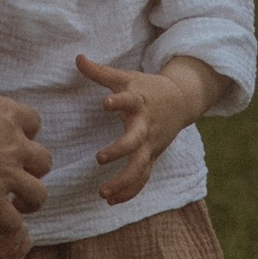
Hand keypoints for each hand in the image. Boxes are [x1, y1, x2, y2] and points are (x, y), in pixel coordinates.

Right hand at [0, 71, 48, 232]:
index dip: (25, 132)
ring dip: (29, 200)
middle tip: (16, 172)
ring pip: (39, 194)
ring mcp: (7, 176)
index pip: (34, 122)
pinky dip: (5, 225)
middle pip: (44, 160)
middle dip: (33, 168)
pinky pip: (13, 222)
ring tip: (17, 204)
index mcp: (7, 114)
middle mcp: (14, 145)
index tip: (12, 138)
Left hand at [78, 53, 220, 206]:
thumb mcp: (125, 77)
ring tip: (103, 193)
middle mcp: (145, 126)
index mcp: (138, 102)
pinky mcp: (152, 157)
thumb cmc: (146, 88)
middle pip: (135, 141)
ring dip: (123, 182)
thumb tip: (77, 57)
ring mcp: (150, 144)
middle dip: (119, 150)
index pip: (129, 100)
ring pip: (140, 167)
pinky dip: (129, 191)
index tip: (105, 102)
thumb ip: (100, 72)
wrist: (181, 100)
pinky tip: (112, 201)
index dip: (118, 100)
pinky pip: (142, 178)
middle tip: (99, 158)